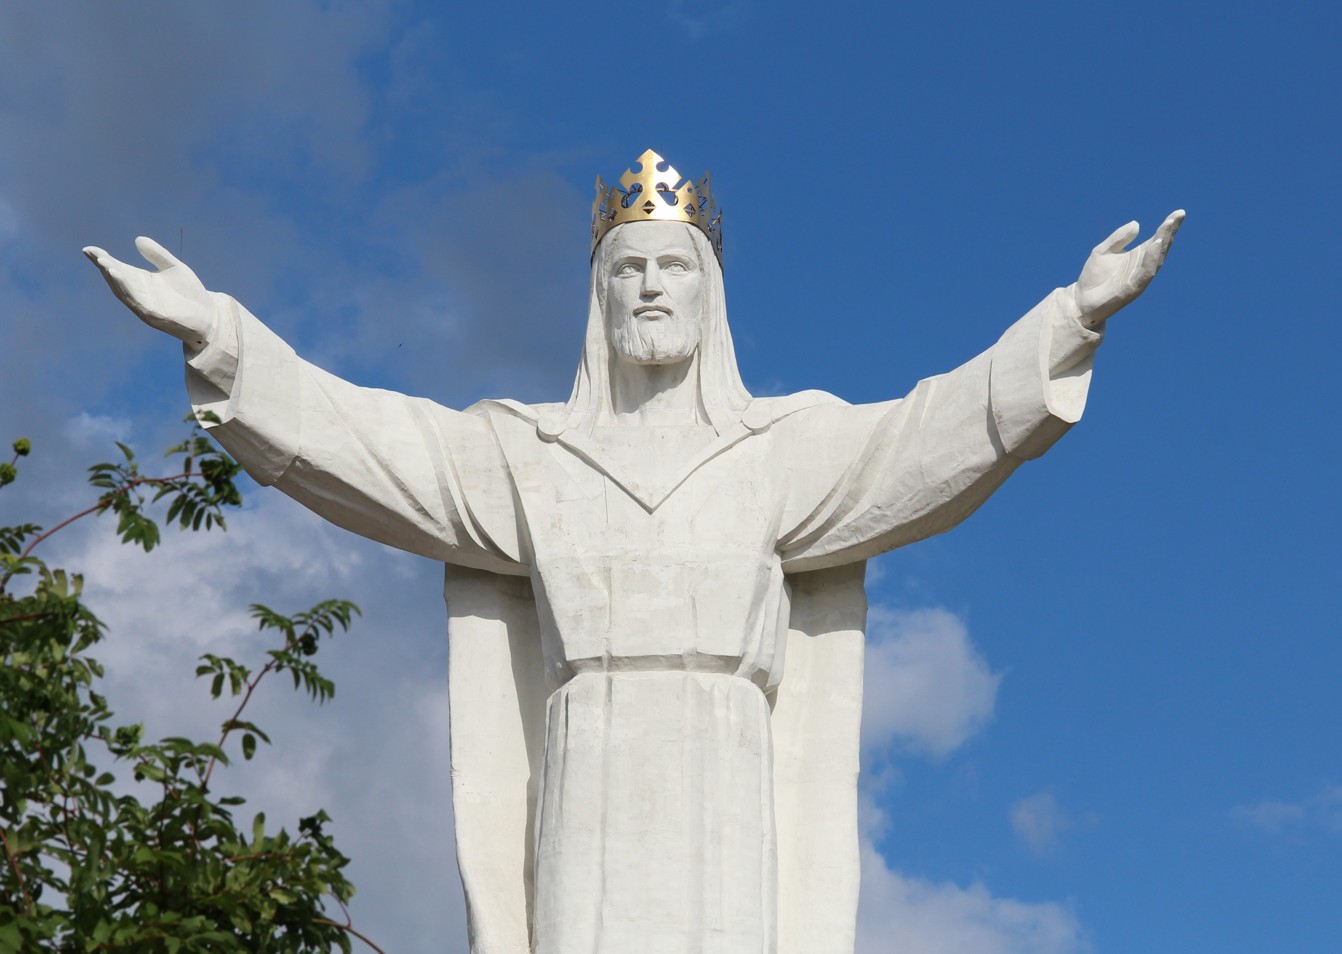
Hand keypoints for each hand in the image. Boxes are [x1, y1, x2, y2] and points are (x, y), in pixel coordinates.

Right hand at [83, 237, 214, 347]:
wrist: (209, 316)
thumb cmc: (190, 294)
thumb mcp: (174, 268)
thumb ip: (158, 255)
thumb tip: (138, 239)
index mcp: (142, 282)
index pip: (118, 269)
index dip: (103, 260)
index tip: (89, 249)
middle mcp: (140, 294)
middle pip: (116, 280)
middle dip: (104, 267)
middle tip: (93, 254)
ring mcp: (146, 306)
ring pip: (124, 292)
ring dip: (114, 278)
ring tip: (105, 263)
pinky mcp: (155, 315)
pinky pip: (138, 302)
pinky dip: (129, 290)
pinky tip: (123, 278)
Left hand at [1073, 210, 1184, 326]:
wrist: (1080, 301)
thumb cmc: (1093, 277)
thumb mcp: (1102, 251)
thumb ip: (1119, 238)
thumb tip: (1136, 224)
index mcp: (1138, 256)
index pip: (1157, 239)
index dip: (1168, 226)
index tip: (1179, 212)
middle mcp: (1142, 267)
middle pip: (1160, 247)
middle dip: (1169, 231)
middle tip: (1178, 215)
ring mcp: (1138, 279)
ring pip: (1156, 259)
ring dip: (1163, 242)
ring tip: (1169, 225)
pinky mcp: (1131, 289)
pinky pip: (1145, 273)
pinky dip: (1151, 259)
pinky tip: (1154, 245)